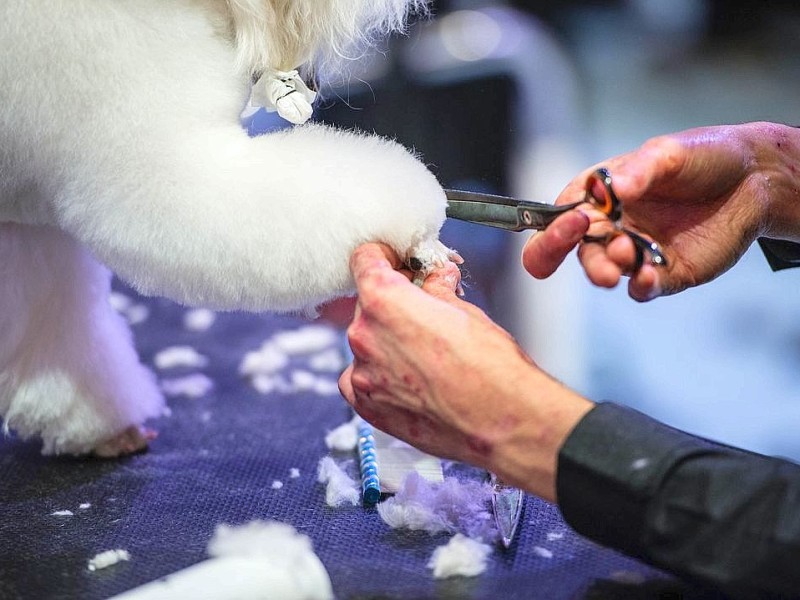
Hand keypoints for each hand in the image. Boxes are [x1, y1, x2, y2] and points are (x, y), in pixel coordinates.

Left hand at [338, 243, 592, 501]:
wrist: (502, 421)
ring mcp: (362, 374)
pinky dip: (379, 376)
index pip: (364, 259)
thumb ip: (437, 291)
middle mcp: (364, 335)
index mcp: (384, 301)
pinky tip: (409, 380)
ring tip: (425, 356)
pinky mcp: (367, 407)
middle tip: (425, 313)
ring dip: (387, 342)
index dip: (384, 257)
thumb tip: (435, 281)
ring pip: (366, 344)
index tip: (396, 263)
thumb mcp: (465, 311)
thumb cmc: (491, 368)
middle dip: (393, 304)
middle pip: (366, 305)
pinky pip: (360, 380)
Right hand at [522, 122, 799, 300]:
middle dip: (570, 258)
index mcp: (598, 195)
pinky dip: (640, 286)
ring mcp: (633, 251)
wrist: (754, 178)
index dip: (555, 227)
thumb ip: (640, 171)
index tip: (575, 223)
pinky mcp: (663, 273)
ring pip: (603, 270)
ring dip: (605, 269)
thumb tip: (614, 189)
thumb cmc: (702, 157)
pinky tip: (647, 278)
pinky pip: (641, 287)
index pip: (560, 216)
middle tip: (587, 252)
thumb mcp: (668, 153)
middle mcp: (608, 226)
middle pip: (570, 250)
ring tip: (624, 257)